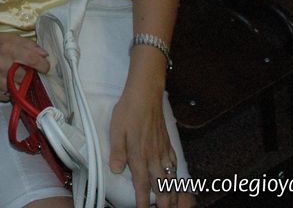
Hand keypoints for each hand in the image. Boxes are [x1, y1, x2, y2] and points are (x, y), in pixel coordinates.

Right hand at [0, 31, 48, 101]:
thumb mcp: (10, 37)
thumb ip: (29, 45)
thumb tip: (44, 55)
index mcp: (7, 49)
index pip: (32, 61)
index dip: (43, 65)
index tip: (45, 67)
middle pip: (25, 77)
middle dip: (30, 75)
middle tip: (28, 72)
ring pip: (16, 89)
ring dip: (19, 85)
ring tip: (16, 77)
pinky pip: (5, 97)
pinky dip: (9, 92)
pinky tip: (7, 84)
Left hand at [110, 87, 177, 207]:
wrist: (145, 94)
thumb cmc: (129, 111)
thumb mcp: (116, 130)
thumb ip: (117, 152)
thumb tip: (116, 170)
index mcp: (139, 155)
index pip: (142, 184)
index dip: (143, 200)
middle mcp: (153, 156)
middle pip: (161, 185)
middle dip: (164, 202)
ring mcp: (162, 150)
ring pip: (170, 177)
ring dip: (172, 192)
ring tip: (174, 204)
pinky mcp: (167, 142)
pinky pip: (174, 163)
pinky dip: (176, 174)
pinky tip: (176, 178)